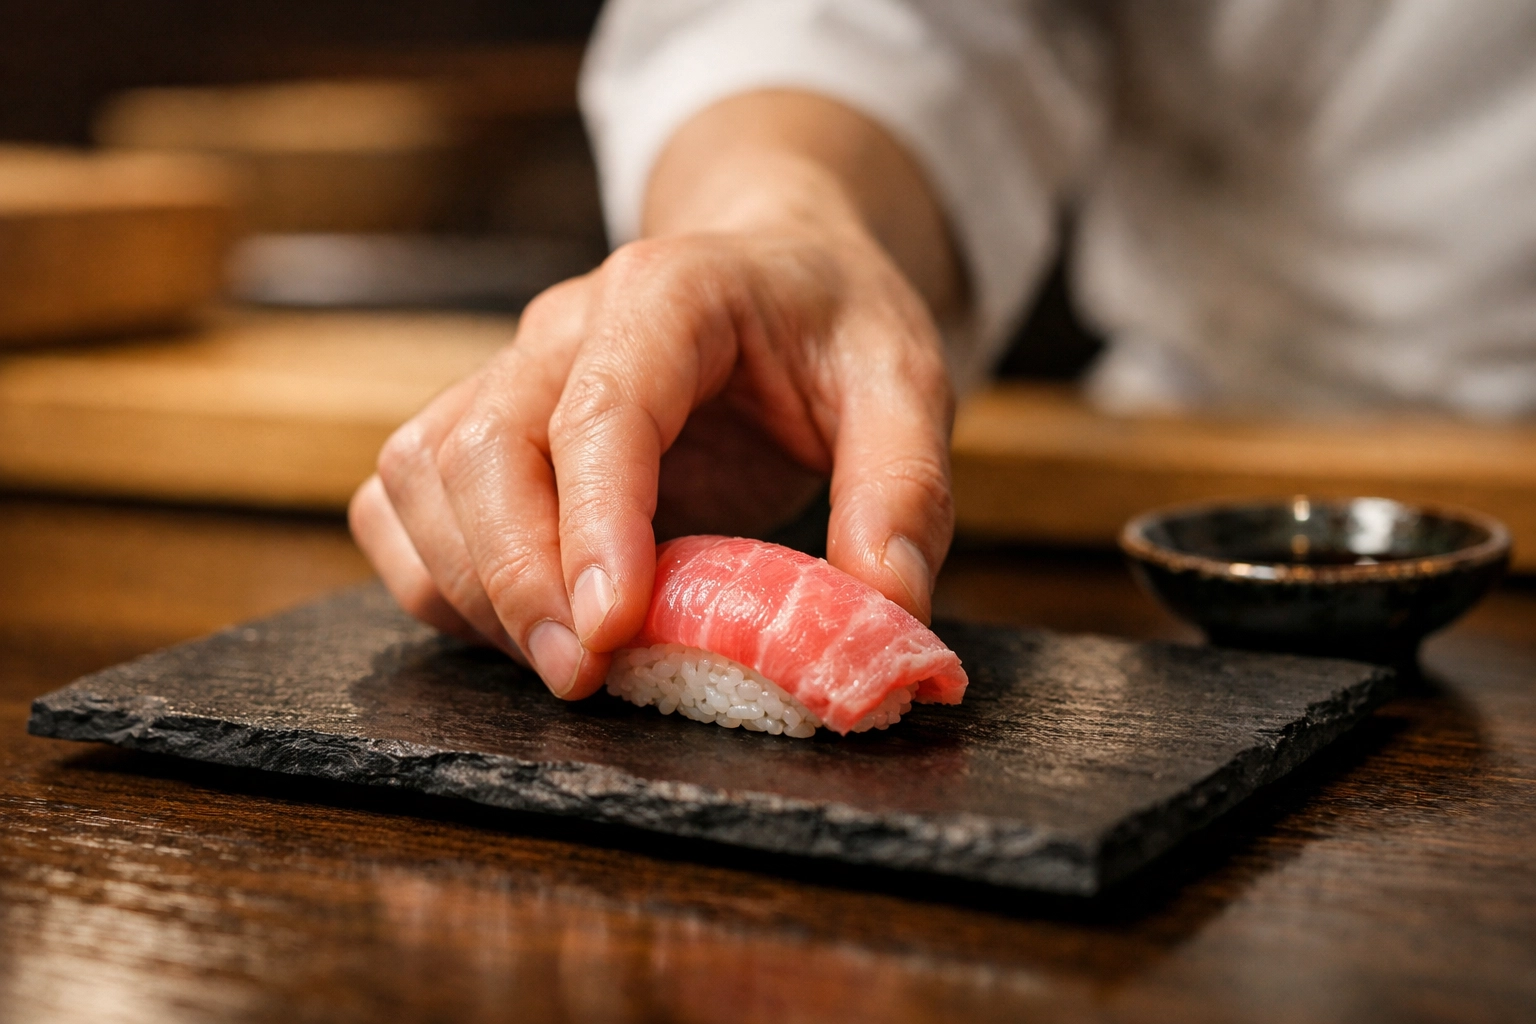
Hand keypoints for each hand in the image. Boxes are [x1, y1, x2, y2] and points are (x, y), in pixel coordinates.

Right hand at [350, 94, 960, 701]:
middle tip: (586, 676)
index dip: (594, 523)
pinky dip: (437, 579)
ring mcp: (510, 372)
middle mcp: (564, 327)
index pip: (602, 408)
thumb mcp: (906, 381)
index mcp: (671, 293)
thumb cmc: (831, 323)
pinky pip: (403, 503)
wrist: (776, 269)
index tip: (612, 629)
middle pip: (481, 446)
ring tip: (571, 660)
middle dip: (516, 579)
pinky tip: (520, 626)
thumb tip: (884, 616)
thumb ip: (904, 491)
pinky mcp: (483, 424)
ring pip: (422, 478)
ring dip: (476, 589)